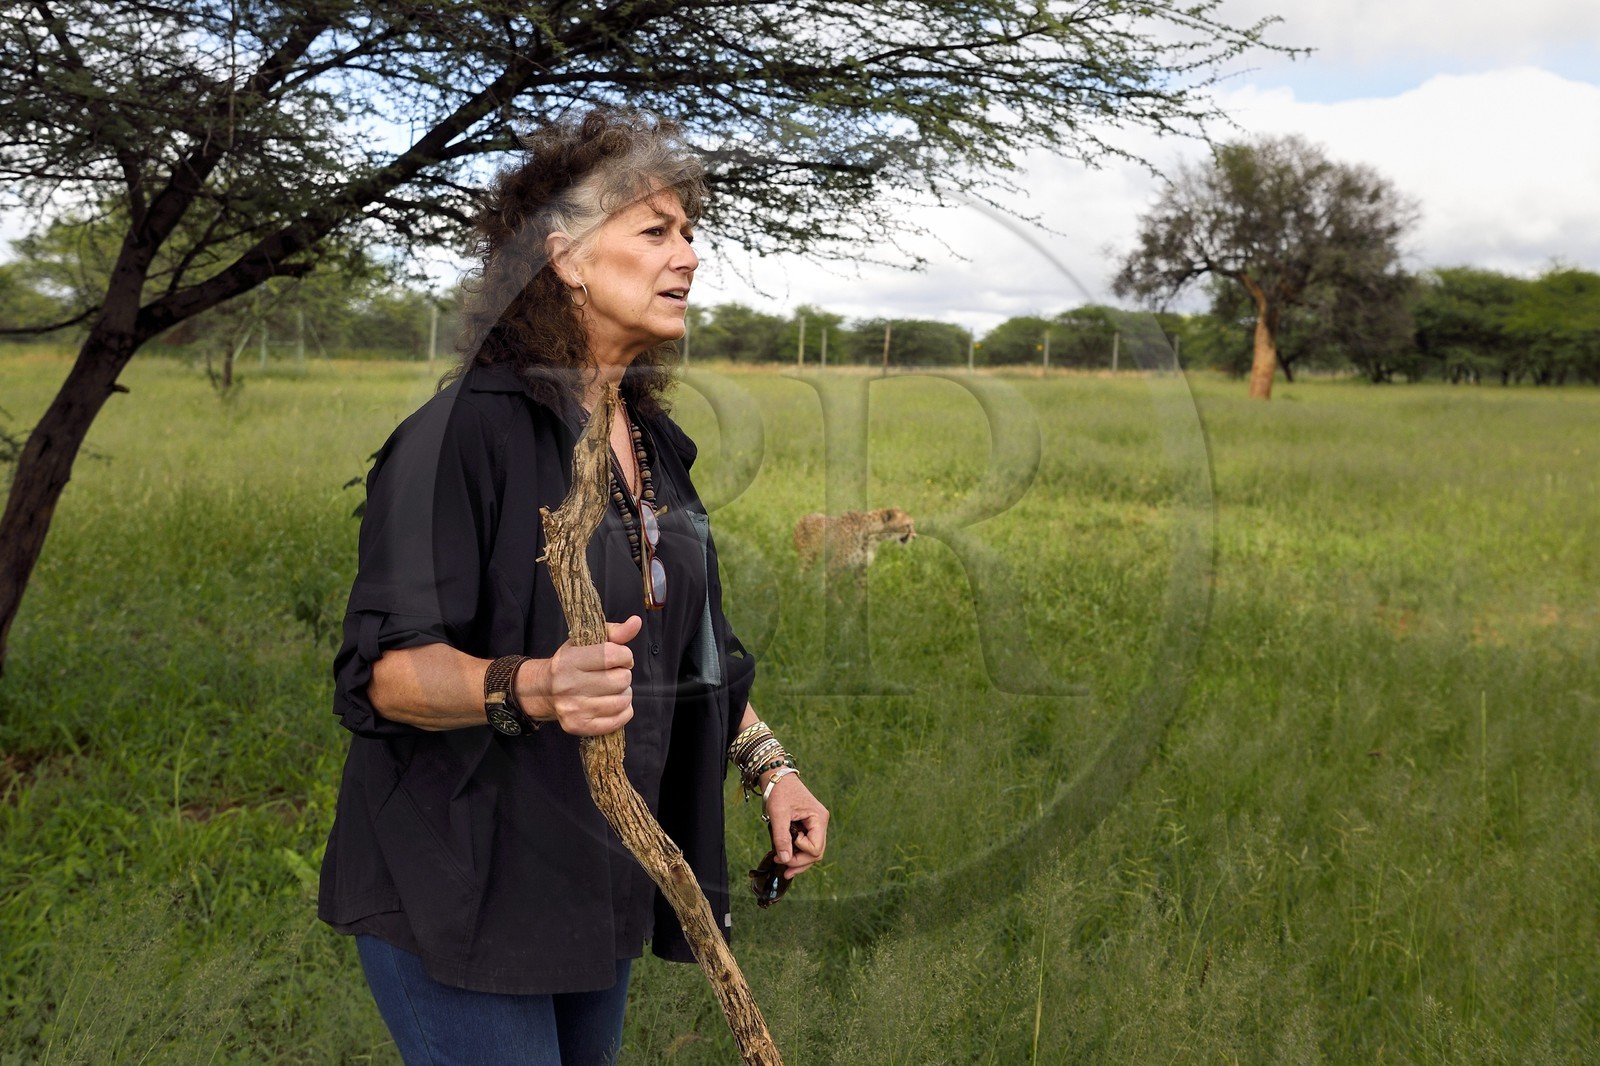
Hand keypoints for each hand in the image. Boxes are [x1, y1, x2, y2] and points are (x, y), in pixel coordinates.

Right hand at [525, 615, 640, 734]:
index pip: (613, 655)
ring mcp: (573, 709)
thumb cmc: (570, 662)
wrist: (543, 690)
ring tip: (612, 689)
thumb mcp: (586, 641)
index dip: (625, 656)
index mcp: (569, 660)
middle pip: (621, 680)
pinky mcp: (579, 726)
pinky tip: (613, 703)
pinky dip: (624, 711)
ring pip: (622, 701)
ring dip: (624, 693)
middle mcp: (568, 686)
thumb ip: (614, 632)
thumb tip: (636, 622)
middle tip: (613, 674)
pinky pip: (619, 720)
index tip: (620, 657)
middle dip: (623, 675)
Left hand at [764, 773, 828, 877]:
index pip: (816, 848)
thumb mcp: (778, 814)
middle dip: (800, 862)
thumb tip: (784, 860)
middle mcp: (820, 823)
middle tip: (782, 867)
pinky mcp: (807, 825)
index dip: (801, 852)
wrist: (776, 776)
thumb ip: (781, 838)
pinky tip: (785, 856)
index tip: (786, 844)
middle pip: (816, 853)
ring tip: (782, 865)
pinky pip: (806, 844)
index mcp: (818, 819)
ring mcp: (815, 825)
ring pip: (812, 851)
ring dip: (798, 860)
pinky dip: (796, 852)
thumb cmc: (779, 791)